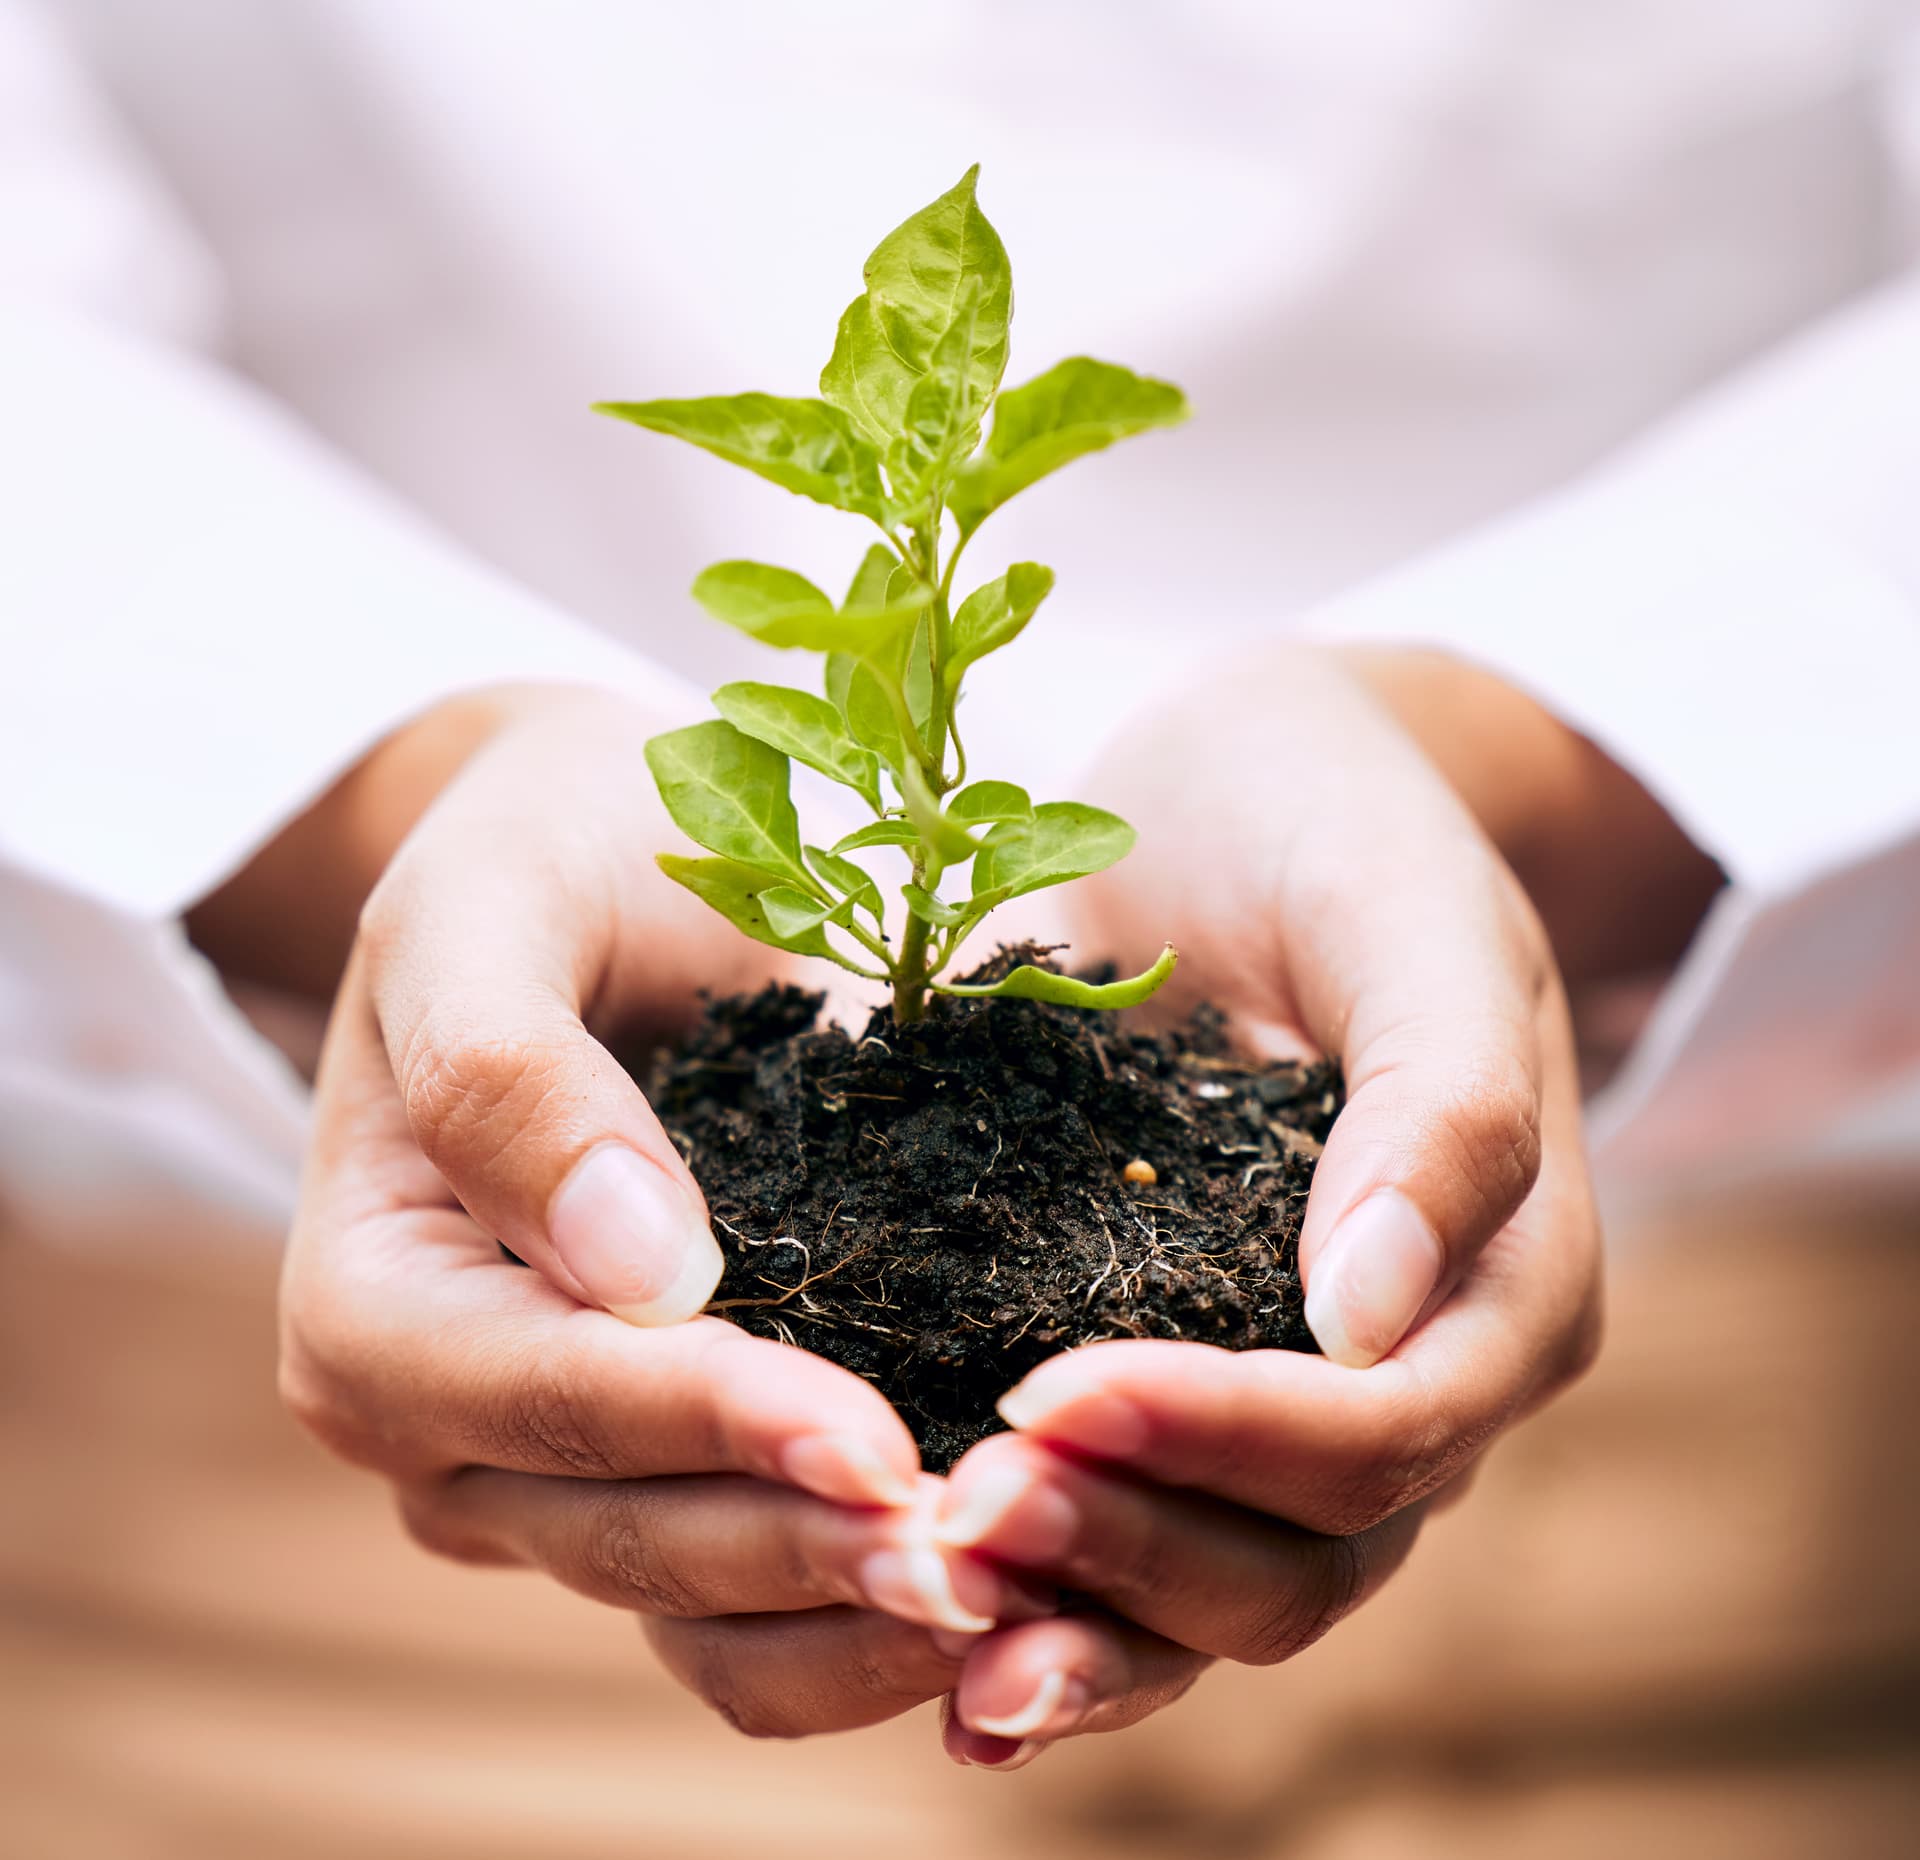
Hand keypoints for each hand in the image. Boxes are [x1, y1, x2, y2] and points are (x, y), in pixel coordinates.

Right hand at [277, 688, 1024, 1735]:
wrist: (609, 861)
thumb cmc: (546, 852)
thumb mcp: (492, 902)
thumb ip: (512, 1069)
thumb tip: (623, 1267)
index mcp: (373, 1303)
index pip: (543, 1393)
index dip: (706, 1424)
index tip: (874, 1442)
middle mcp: (449, 1423)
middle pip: (627, 1533)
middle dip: (804, 1547)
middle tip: (984, 1557)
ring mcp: (559, 1469)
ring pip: (699, 1605)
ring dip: (850, 1619)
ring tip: (1015, 1596)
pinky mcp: (675, 1465)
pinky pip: (758, 1592)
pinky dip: (862, 1616)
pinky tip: (1002, 1590)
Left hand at [922, 645, 1613, 1765]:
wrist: (1255, 791)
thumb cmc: (1345, 827)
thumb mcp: (1409, 919)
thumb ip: (1439, 1107)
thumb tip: (1373, 1314)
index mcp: (1503, 1282)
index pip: (1385, 1427)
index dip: (1228, 1433)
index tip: (1052, 1393)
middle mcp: (1411, 1375)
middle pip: (1301, 1551)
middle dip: (1131, 1547)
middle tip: (955, 1516)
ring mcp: (1292, 1397)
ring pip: (1217, 1587)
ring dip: (1076, 1611)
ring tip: (925, 1584)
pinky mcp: (1182, 1380)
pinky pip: (1135, 1533)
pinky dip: (1050, 1598)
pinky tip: (926, 1618)